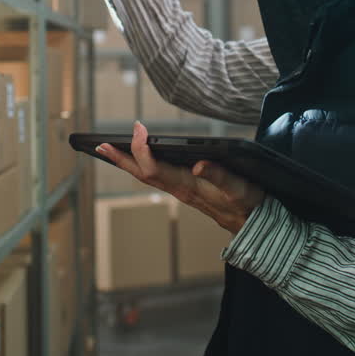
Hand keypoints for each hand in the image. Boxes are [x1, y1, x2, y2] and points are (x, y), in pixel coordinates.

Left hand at [97, 122, 266, 233]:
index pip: (154, 169)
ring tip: (109, 150)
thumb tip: (199, 164)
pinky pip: (157, 177)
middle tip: (100, 145)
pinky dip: (143, 164)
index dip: (142, 149)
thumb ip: (220, 176)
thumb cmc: (247, 205)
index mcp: (189, 187)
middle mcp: (180, 190)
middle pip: (142, 173)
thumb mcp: (240, 189)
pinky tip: (139, 158)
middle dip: (121, 158)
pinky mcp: (186, 189)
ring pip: (147, 176)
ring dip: (127, 162)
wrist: (255, 226)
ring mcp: (181, 190)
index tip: (138, 128)